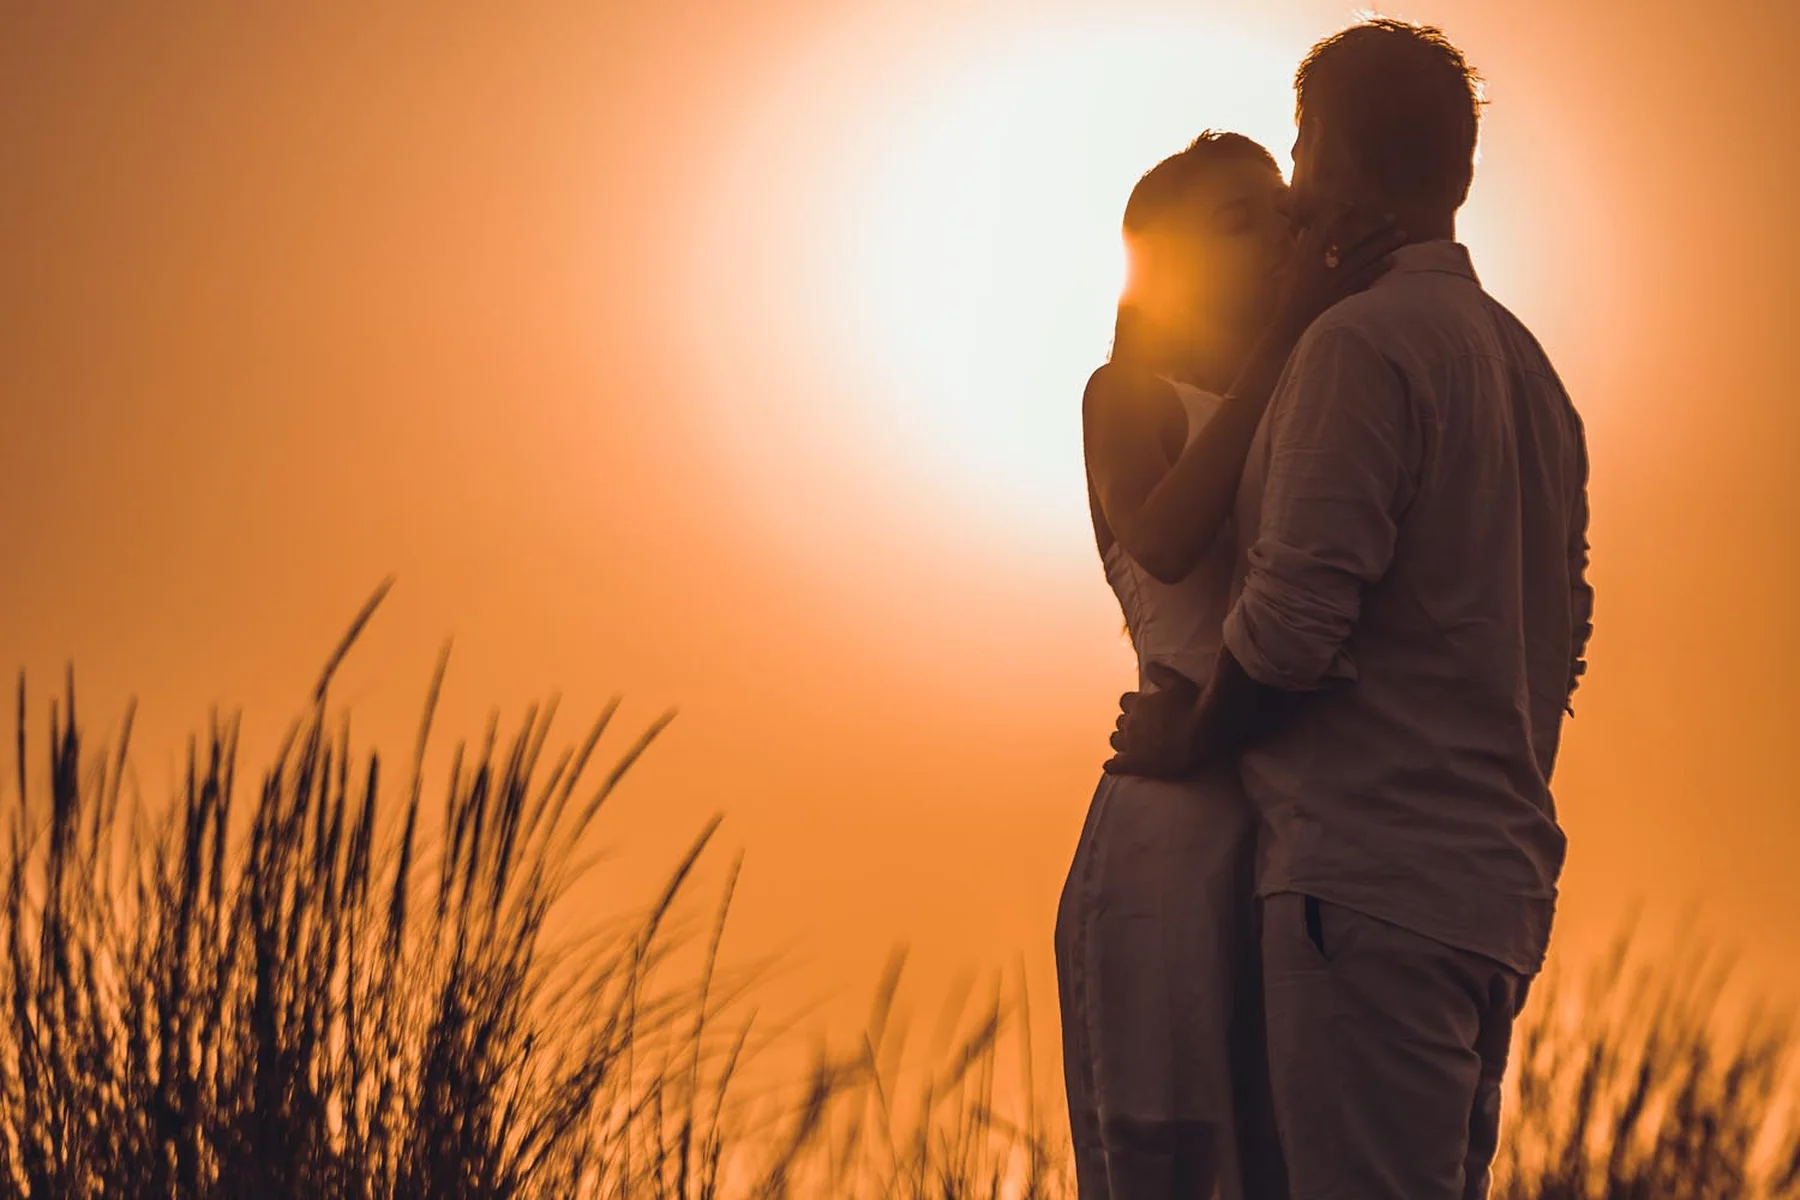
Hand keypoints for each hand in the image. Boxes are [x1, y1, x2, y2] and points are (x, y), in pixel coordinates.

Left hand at [1103, 662, 1206, 778]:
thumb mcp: (1179, 683)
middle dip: (1129, 723)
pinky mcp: (1135, 764)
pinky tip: (1111, 766)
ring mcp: (1131, 745)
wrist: (1201, 737)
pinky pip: (1115, 766)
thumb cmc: (1193, 708)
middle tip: (1144, 728)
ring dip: (1121, 741)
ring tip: (1132, 745)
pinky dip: (1112, 765)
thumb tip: (1148, 665)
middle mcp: (1130, 723)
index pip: (1125, 701)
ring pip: (1115, 740)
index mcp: (1139, 703)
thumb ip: (1161, 673)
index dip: (1134, 705)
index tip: (1143, 708)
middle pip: (1120, 721)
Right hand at [1270, 202, 1407, 340]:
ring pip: (1363, 255)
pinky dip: (1379, 268)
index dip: (1339, 211)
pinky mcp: (1343, 294)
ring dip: (1384, 243)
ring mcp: (1333, 279)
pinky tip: (1392, 260)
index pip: (1323, 225)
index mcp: (1305, 254)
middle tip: (1391, 217)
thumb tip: (1305, 231)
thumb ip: (1300, 250)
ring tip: (1401, 235)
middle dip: (1373, 225)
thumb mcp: (1290, 270)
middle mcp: (1320, 263)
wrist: (1290, 326)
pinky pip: (1364, 278)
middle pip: (1351, 237)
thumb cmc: (1289, 298)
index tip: (1352, 203)